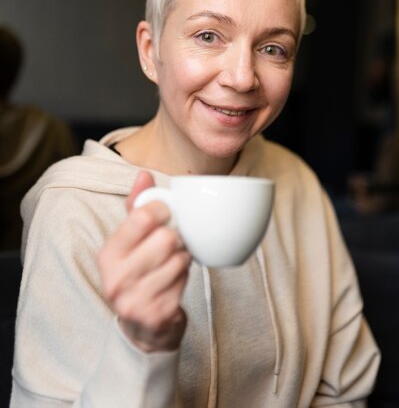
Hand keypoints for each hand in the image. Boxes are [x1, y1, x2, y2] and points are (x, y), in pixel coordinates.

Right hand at [98, 171, 191, 351]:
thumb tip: (144, 174)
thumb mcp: (130, 240)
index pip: (141, 218)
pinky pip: (185, 280)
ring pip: (179, 259)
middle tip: (172, 243)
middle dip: (175, 238)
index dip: (162, 210)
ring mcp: (135, 300)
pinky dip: (185, 277)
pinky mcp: (157, 315)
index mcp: (108, 254)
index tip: (166, 214)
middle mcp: (116, 279)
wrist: (142, 327)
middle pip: (166, 238)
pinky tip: (175, 281)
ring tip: (172, 263)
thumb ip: (137, 206)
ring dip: (182, 258)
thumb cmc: (138, 272)